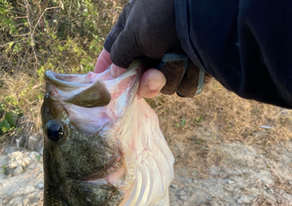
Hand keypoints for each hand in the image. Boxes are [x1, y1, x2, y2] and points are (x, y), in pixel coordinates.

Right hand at [94, 0, 210, 98]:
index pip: (114, 50)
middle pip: (140, 76)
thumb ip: (119, 53)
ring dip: (170, 76)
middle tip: (153, 75)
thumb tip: (114, 72)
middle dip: (146, 80)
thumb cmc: (165, 15)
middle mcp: (155, 42)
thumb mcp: (133, 31)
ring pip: (164, 85)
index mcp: (136, 25)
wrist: (208, 16)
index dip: (107, 67)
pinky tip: (194, 61)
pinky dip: (188, 76)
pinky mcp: (195, 67)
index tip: (100, 82)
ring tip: (180, 57)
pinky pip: (184, 86)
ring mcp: (175, 55)